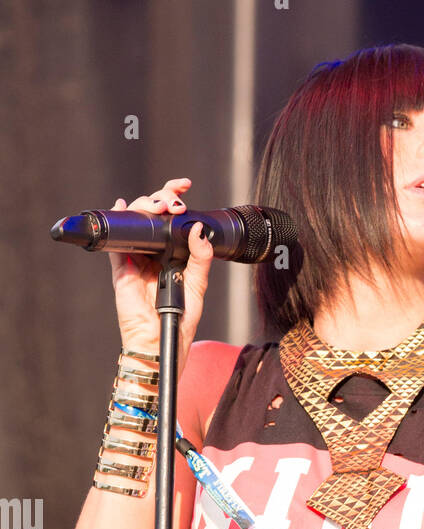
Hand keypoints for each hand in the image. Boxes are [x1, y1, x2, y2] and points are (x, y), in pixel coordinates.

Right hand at [107, 176, 212, 363]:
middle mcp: (154, 253)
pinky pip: (116, 243)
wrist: (160, 341)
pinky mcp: (121, 269)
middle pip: (152, 215)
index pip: (172, 220)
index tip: (184, 186)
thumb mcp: (197, 285)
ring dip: (143, 207)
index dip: (174, 198)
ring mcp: (136, 259)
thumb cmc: (180, 319)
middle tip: (172, 202)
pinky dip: (118, 223)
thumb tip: (198, 228)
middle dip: (160, 199)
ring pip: (135, 223)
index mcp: (173, 254)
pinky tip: (122, 207)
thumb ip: (201, 257)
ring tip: (156, 206)